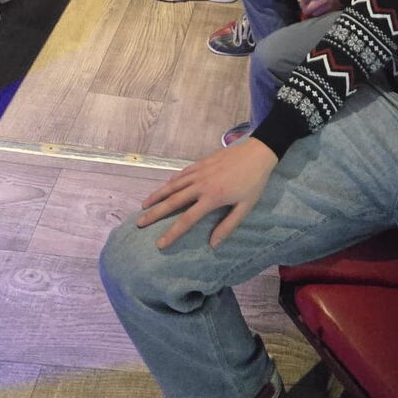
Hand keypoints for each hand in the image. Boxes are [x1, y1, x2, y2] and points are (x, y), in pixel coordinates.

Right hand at [136, 139, 277, 248]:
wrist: (258, 152)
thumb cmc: (254, 182)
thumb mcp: (245, 207)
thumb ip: (228, 226)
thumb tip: (213, 245)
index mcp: (212, 198)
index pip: (187, 219)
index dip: (172, 233)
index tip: (159, 243)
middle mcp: (201, 185)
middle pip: (173, 201)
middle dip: (155, 213)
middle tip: (139, 223)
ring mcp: (199, 172)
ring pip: (172, 185)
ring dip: (157, 196)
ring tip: (144, 205)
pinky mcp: (201, 163)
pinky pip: (181, 174)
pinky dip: (170, 182)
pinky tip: (164, 187)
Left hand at [296, 0, 349, 17]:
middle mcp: (319, 1)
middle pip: (306, 8)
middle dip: (303, 4)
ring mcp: (326, 6)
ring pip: (313, 12)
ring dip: (310, 8)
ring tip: (311, 2)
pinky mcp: (332, 9)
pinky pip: (321, 13)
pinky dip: (318, 11)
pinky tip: (319, 4)